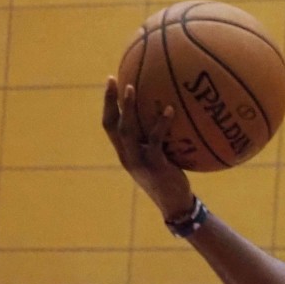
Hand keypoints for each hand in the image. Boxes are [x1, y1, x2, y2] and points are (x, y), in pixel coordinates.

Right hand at [102, 76, 193, 219]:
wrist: (176, 205)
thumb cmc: (171, 179)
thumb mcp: (160, 159)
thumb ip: (157, 141)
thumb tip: (169, 114)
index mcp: (125, 153)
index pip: (110, 126)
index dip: (108, 105)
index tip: (111, 83)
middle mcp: (127, 156)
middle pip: (111, 125)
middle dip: (109, 101)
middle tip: (113, 79)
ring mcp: (139, 161)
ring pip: (126, 130)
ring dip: (127, 108)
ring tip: (131, 87)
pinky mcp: (155, 165)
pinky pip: (155, 140)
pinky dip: (161, 124)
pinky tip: (170, 109)